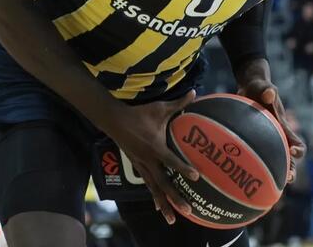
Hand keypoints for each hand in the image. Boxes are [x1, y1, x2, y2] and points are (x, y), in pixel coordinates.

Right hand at [104, 91, 198, 225]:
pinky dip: (155, 197)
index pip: (171, 160)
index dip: (183, 168)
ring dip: (164, 204)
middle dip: (175, 197)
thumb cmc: (140, 114)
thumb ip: (178, 103)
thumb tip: (195, 93)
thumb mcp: (160, 108)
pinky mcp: (138, 167)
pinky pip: (148, 185)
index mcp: (155, 147)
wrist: (115, 120)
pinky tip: (161, 208)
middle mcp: (148, 160)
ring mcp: (142, 165)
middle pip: (163, 183)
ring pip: (154, 189)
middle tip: (188, 210)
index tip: (196, 176)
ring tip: (172, 219)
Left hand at [237, 77, 305, 182]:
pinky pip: (255, 157)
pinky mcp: (254, 142)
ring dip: (274, 175)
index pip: (296, 142)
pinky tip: (239, 177)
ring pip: (273, 162)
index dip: (298, 150)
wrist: (250, 88)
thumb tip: (269, 93)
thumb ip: (266, 89)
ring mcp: (266, 141)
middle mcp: (278, 137)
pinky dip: (252, 167)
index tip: (294, 152)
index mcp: (283, 126)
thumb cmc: (259, 87)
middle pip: (289, 159)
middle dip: (291, 170)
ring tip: (268, 187)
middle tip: (288, 179)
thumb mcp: (263, 86)